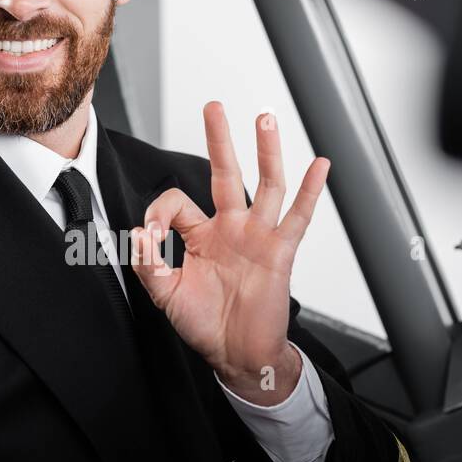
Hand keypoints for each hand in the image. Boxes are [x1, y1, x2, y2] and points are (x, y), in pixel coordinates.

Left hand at [130, 102, 328, 406]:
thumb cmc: (204, 324)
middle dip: (219, 139)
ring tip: (265, 119)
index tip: (151, 233)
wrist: (237, 354)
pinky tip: (320, 165)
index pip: (179, 201)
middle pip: (225, 173)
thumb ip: (147, 262)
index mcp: (201, 235)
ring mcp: (257, 237)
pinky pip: (299, 218)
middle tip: (213, 106)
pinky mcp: (280, 252)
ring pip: (265, 185)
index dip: (159, 211)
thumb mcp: (164, 293)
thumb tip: (141, 232)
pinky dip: (311, 191)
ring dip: (266, 151)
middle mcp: (231, 228)